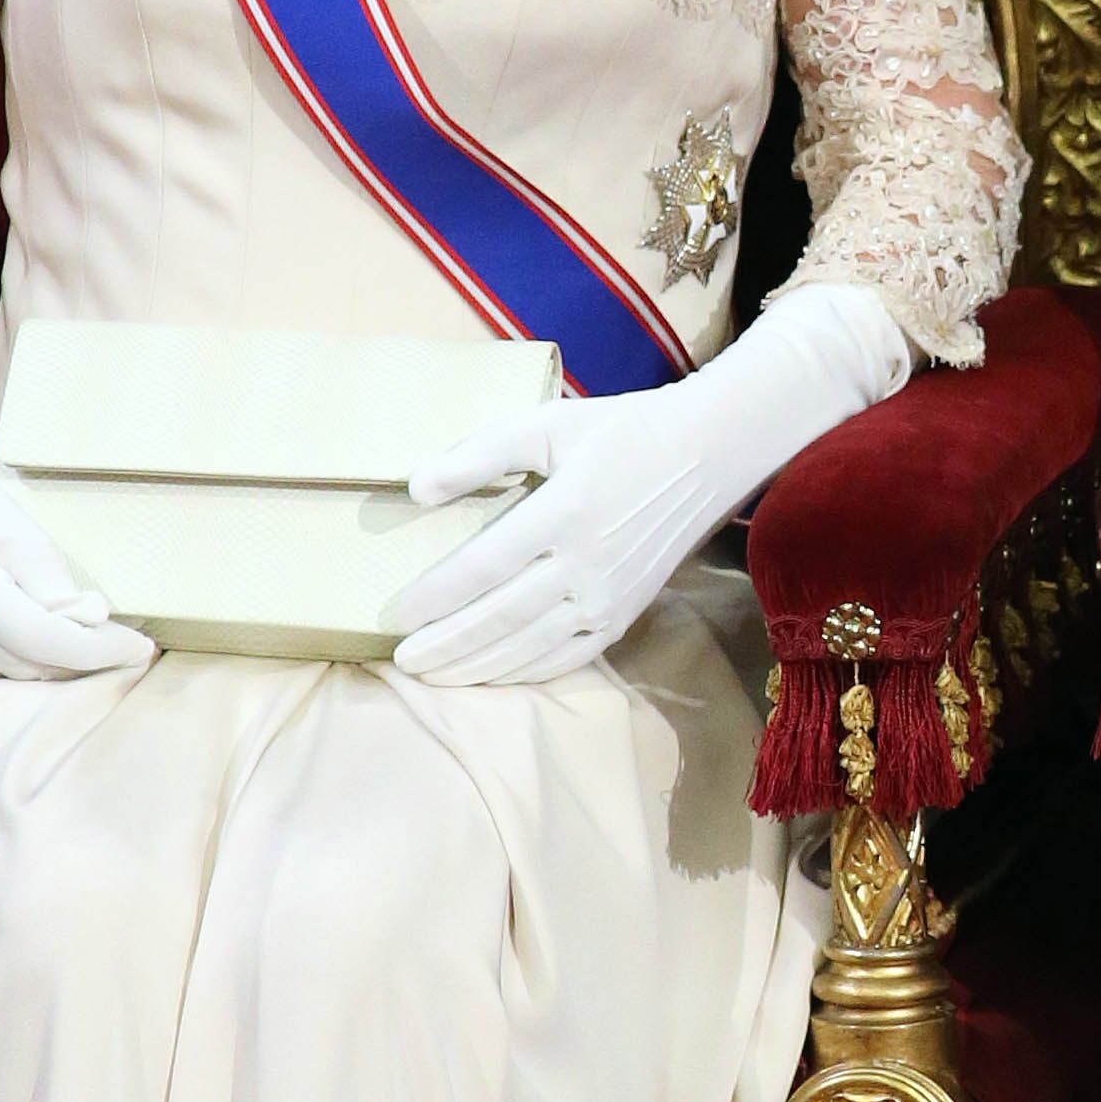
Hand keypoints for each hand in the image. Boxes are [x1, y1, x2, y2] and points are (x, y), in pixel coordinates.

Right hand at [0, 442, 155, 685]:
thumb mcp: (4, 520)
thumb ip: (46, 575)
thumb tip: (90, 619)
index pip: (45, 641)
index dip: (98, 651)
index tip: (140, 648)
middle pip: (30, 667)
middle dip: (82, 660)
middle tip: (122, 643)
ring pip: (6, 675)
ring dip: (46, 660)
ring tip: (74, 631)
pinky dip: (8, 658)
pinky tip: (19, 632)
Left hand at [389, 283, 906, 689]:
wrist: (705, 457)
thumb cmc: (619, 433)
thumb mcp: (548, 424)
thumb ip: (480, 452)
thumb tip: (416, 487)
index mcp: (563, 513)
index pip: (483, 567)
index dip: (435, 596)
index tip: (395, 612)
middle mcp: (585, 565)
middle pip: (499, 618)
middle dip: (445, 644)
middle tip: (399, 660)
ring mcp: (607, 597)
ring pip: (529, 646)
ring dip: (475, 666)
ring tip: (431, 676)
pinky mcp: (622, 615)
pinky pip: (566, 657)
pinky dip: (523, 672)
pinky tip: (489, 677)